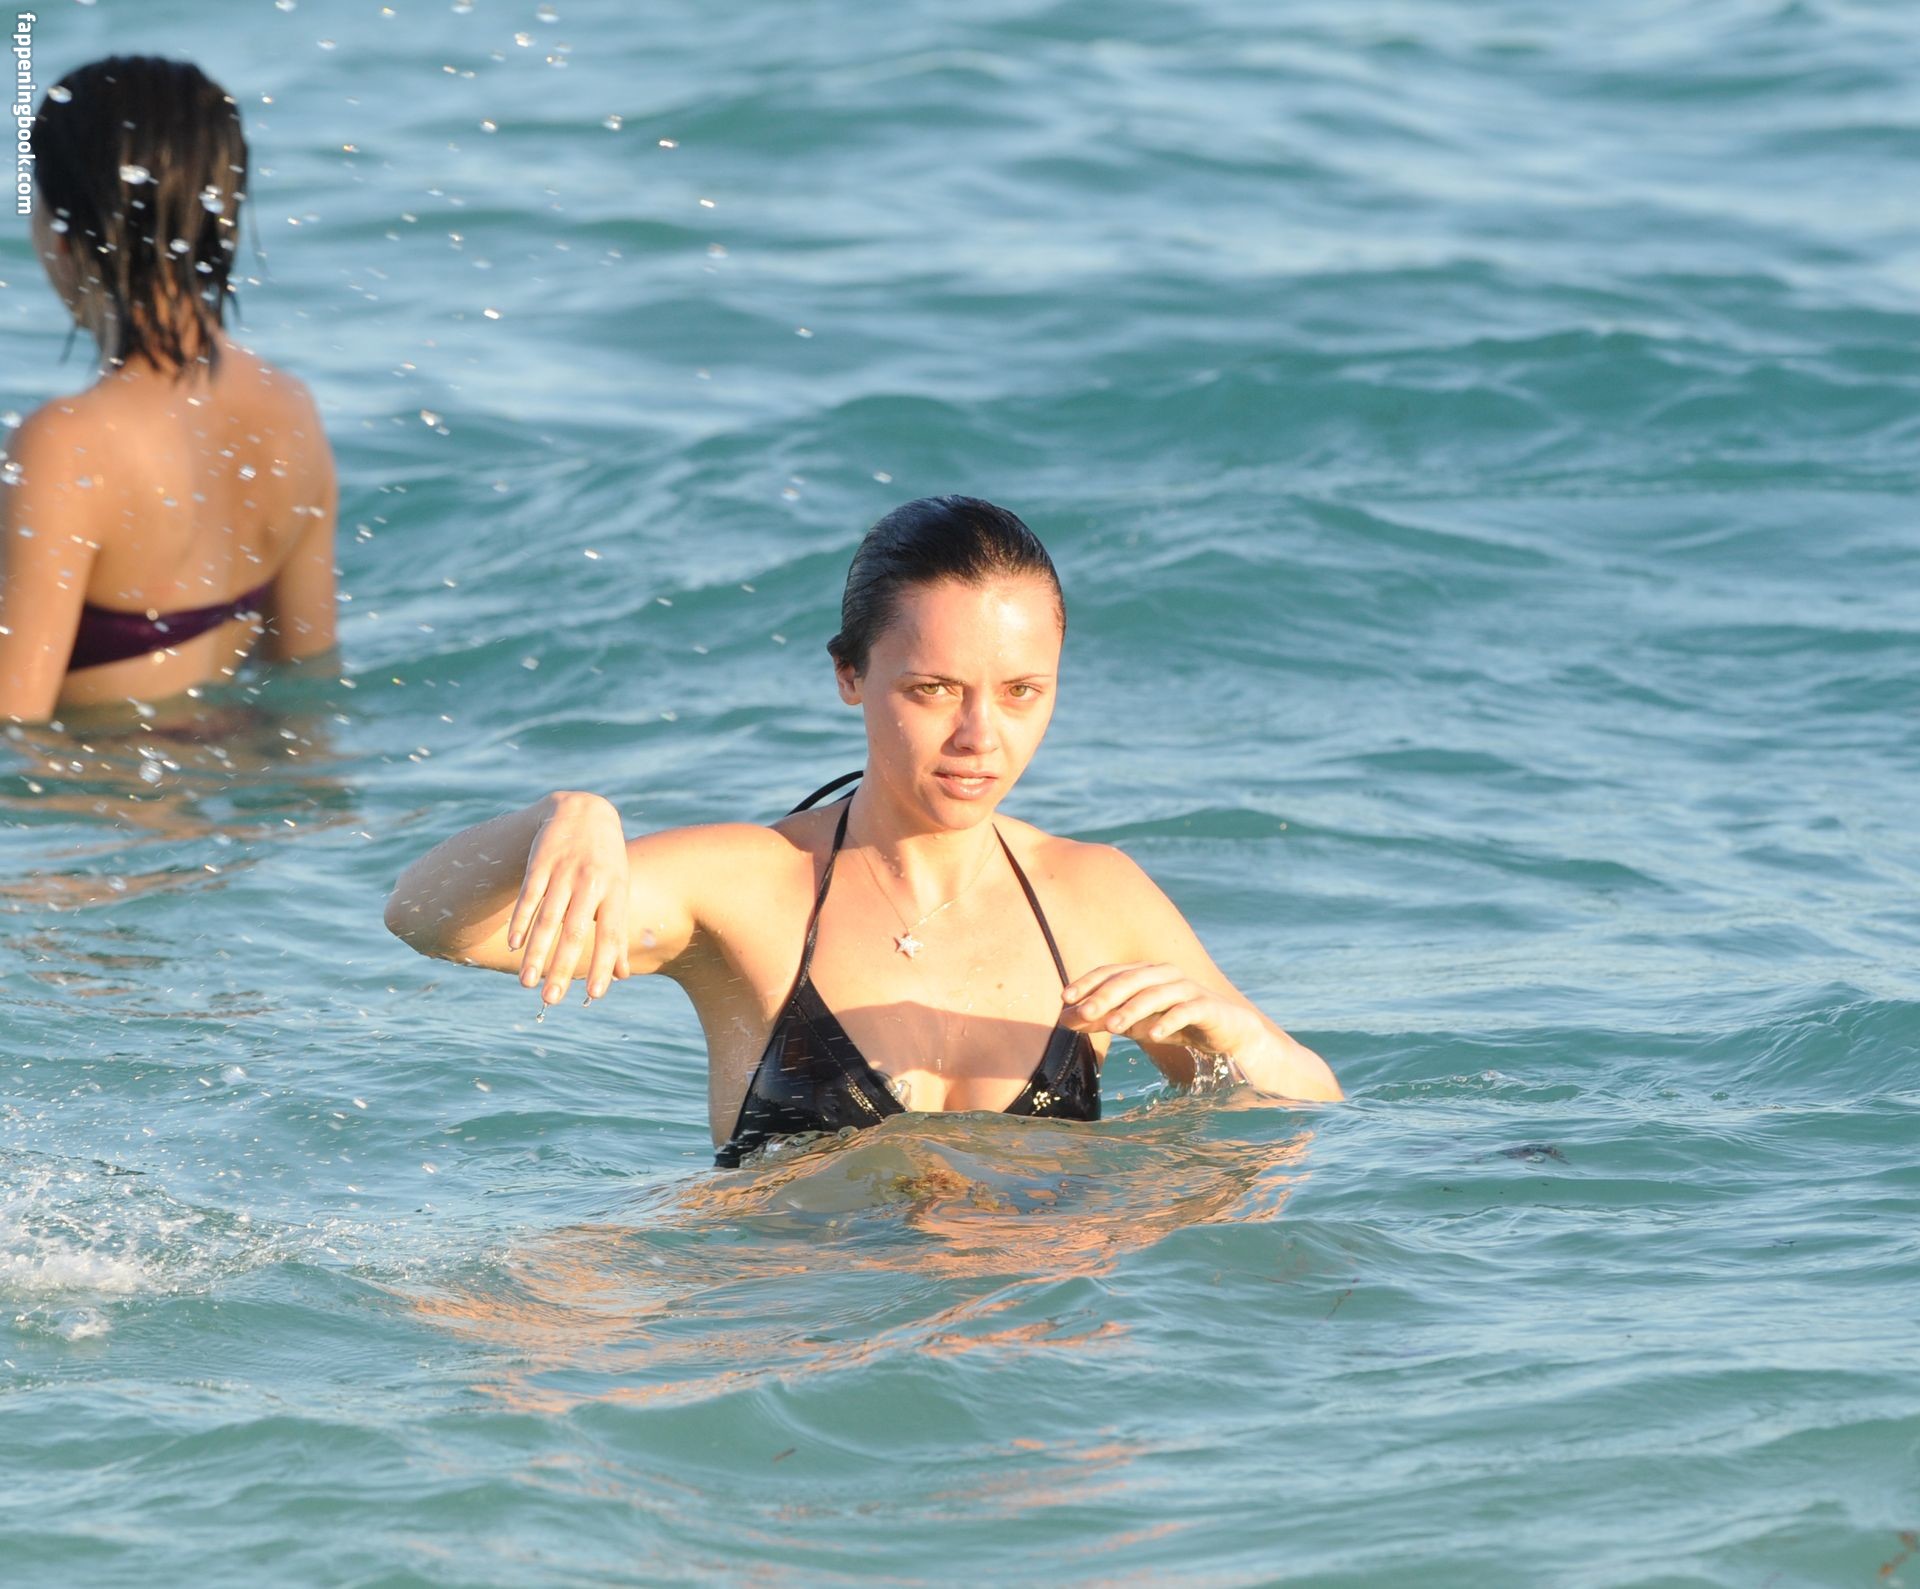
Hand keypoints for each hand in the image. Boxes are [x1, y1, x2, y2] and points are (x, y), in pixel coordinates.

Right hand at [507, 792, 630, 1004]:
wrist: (583, 810)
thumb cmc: (606, 860)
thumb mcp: (619, 891)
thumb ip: (618, 933)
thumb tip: (622, 976)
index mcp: (615, 892)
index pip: (610, 934)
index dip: (602, 964)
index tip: (595, 995)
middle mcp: (591, 883)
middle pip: (575, 932)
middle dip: (562, 967)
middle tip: (551, 1000)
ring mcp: (564, 872)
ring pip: (549, 918)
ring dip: (537, 953)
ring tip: (527, 983)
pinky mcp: (540, 863)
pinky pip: (529, 896)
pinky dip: (521, 922)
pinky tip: (514, 946)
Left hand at [1061, 962, 1260, 1056]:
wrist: (1224, 1034)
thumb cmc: (1173, 1024)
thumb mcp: (1133, 1023)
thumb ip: (1101, 1019)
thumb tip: (1064, 1018)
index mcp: (1145, 973)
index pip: (1111, 972)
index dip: (1087, 983)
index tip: (1065, 998)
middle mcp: (1165, 974)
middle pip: (1130, 980)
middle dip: (1105, 996)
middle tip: (1084, 1013)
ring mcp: (1187, 988)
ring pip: (1155, 993)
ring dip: (1132, 1008)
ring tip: (1113, 1025)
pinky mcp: (1207, 1006)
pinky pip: (1186, 1010)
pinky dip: (1168, 1021)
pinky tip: (1152, 1035)